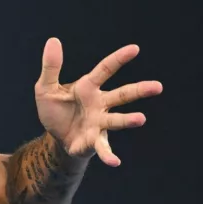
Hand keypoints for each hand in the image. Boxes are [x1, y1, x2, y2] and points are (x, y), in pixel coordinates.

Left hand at [34, 37, 162, 166]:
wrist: (54, 137)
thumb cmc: (55, 110)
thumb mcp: (45, 88)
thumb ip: (51, 67)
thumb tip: (53, 40)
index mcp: (88, 88)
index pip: (105, 70)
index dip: (118, 59)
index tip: (134, 49)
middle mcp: (100, 104)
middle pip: (122, 95)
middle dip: (139, 91)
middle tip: (157, 87)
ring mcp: (99, 123)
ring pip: (117, 120)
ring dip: (128, 120)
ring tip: (141, 119)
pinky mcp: (94, 141)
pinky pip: (103, 148)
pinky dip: (109, 155)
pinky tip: (115, 162)